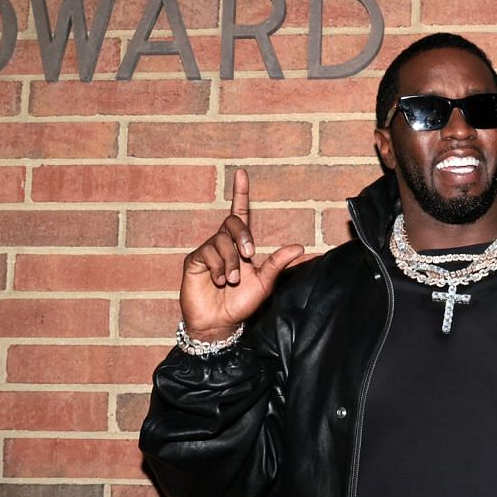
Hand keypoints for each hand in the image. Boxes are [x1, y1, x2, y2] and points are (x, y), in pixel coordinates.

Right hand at [178, 169, 306, 341]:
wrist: (220, 324)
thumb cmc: (241, 304)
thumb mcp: (265, 283)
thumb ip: (280, 264)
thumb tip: (301, 247)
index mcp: (241, 246)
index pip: (240, 213)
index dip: (240, 193)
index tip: (242, 173)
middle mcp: (224, 244)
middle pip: (232, 222)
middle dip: (243, 236)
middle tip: (250, 257)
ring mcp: (208, 251)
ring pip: (221, 241)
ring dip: (230, 262)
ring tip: (231, 281)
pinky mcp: (194, 261)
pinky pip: (207, 253)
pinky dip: (217, 268)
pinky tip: (218, 281)